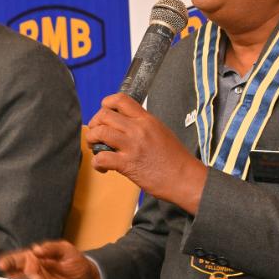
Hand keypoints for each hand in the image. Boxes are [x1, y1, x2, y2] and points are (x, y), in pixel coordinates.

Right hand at [0, 240, 100, 278]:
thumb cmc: (76, 261)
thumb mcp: (66, 249)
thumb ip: (51, 247)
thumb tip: (36, 249)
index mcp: (35, 258)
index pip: (17, 259)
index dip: (8, 261)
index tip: (2, 264)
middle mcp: (33, 272)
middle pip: (15, 275)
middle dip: (12, 276)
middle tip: (17, 276)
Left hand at [87, 93, 207, 214]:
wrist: (187, 179)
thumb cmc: (176, 159)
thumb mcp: (161, 131)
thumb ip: (142, 125)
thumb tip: (124, 124)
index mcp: (146, 119)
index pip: (120, 100)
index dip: (106, 104)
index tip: (104, 114)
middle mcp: (138, 129)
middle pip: (104, 115)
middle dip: (94, 124)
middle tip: (96, 135)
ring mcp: (132, 146)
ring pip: (99, 132)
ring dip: (91, 139)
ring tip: (95, 148)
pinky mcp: (128, 164)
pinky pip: (101, 158)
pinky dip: (96, 163)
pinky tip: (102, 167)